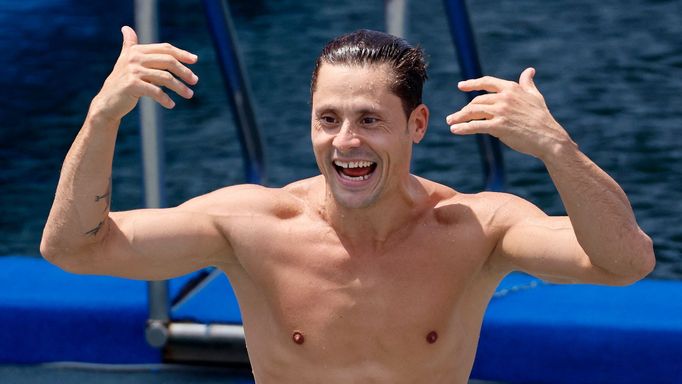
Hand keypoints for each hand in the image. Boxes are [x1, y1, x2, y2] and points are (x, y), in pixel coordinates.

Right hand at [90, 26, 198, 121]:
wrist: (107, 101)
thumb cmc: (120, 81)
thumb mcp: (125, 61)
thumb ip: (129, 45)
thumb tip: (126, 28)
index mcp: (137, 51)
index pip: (165, 49)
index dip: (181, 53)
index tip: (194, 60)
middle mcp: (134, 58)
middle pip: (168, 61)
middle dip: (184, 71)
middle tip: (195, 81)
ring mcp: (133, 71)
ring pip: (165, 77)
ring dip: (180, 87)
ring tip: (190, 95)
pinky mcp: (132, 85)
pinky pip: (155, 91)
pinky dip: (165, 99)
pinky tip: (171, 105)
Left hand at [446, 68, 572, 159]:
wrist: (549, 138)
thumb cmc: (542, 118)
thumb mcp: (535, 96)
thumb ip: (527, 83)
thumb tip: (529, 70)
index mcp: (511, 88)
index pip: (487, 82)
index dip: (472, 83)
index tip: (461, 86)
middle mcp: (504, 98)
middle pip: (477, 101)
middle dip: (464, 109)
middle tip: (454, 117)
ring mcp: (501, 111)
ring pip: (473, 112)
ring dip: (459, 117)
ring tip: (450, 122)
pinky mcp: (498, 126)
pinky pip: (475, 126)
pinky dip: (463, 128)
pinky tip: (455, 130)